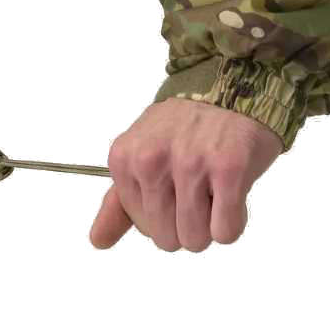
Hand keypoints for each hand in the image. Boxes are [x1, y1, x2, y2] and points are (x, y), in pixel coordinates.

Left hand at [90, 99, 281, 251]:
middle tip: (197, 189)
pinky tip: (231, 192)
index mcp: (124, 158)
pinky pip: (226, 231)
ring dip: (210, 225)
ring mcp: (190, 163)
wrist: (229, 89)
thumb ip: (118, 203)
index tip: (175, 186)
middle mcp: (151, 159)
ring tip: (213, 189)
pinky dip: (233, 221)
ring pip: (196, 239)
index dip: (166, 216)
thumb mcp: (140, 154)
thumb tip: (97, 241)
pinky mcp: (228, 168)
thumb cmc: (184, 129)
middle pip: (168, 239)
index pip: (143, 227)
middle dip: (187, 225)